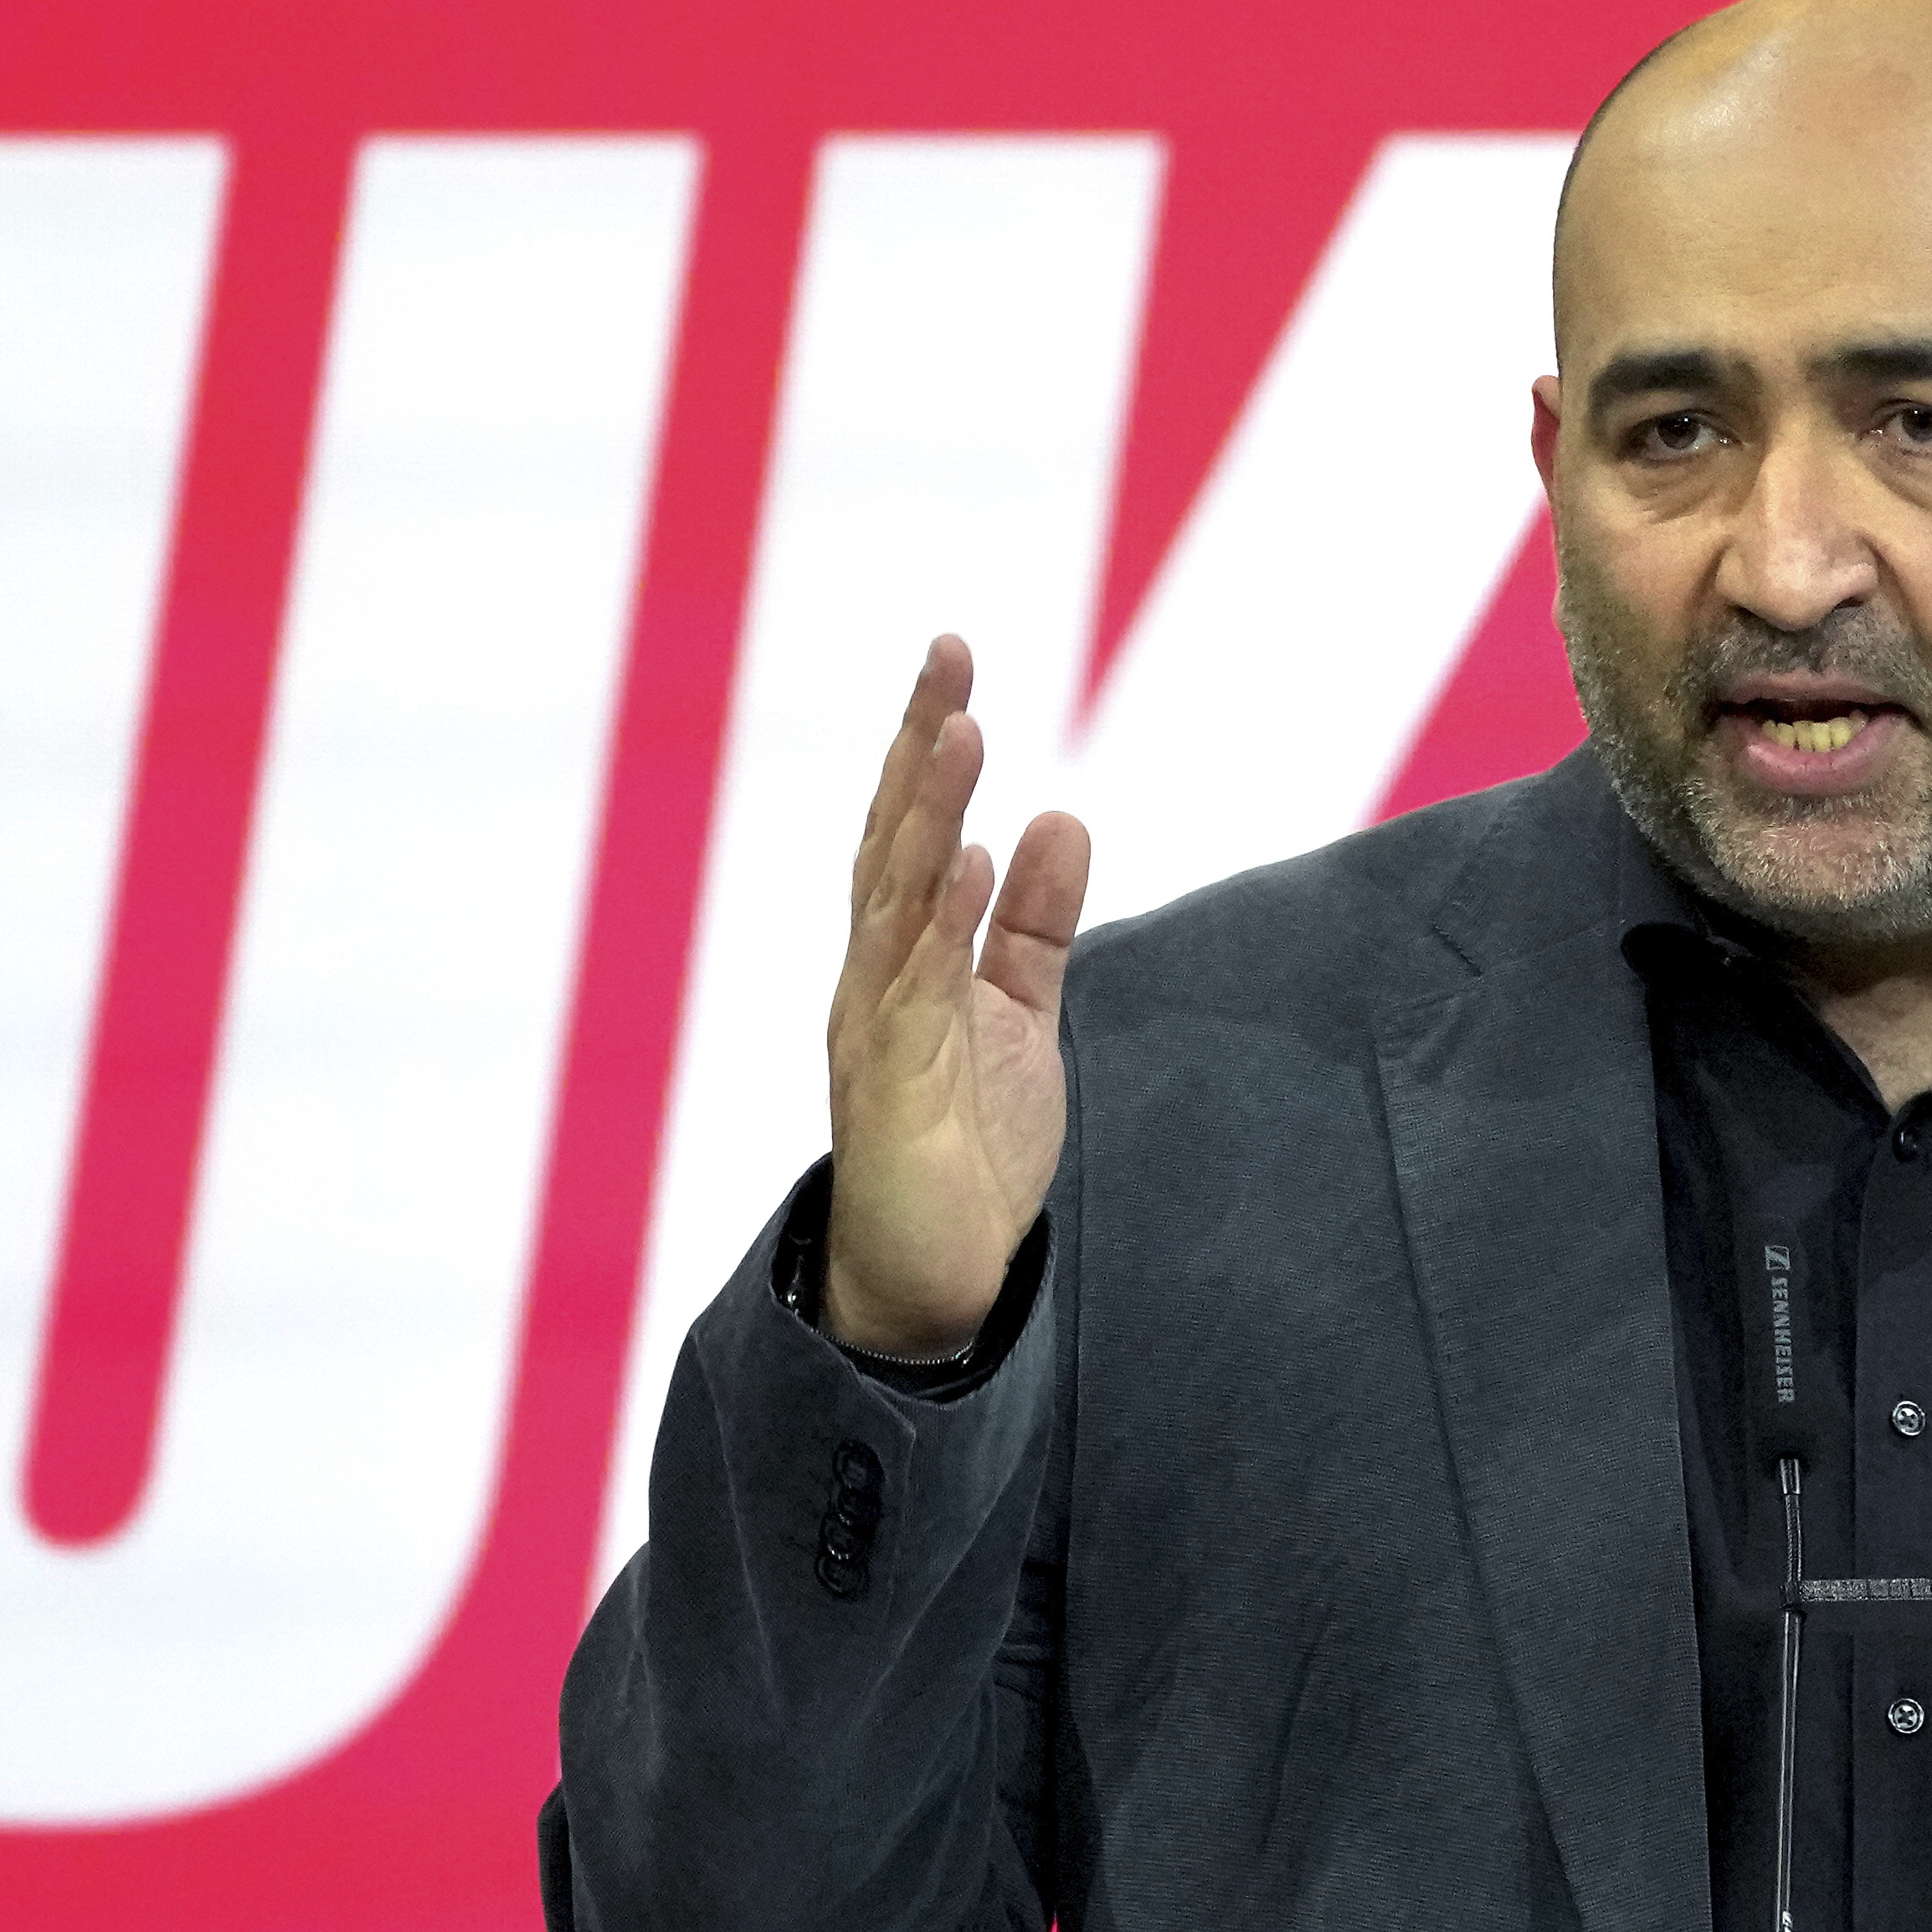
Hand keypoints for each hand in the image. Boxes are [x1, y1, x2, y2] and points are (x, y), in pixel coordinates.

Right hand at [813, 635, 1089, 1360]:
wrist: (936, 1277)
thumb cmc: (966, 1146)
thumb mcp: (1019, 1013)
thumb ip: (1034, 923)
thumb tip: (1058, 817)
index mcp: (900, 955)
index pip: (912, 829)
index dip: (927, 742)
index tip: (953, 659)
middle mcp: (873, 977)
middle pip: (894, 840)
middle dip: (918, 745)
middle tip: (949, 654)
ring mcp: (877, 1029)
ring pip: (898, 901)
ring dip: (930, 815)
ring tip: (961, 732)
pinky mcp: (894, 1089)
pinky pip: (917, 992)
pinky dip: (944, 925)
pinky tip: (974, 863)